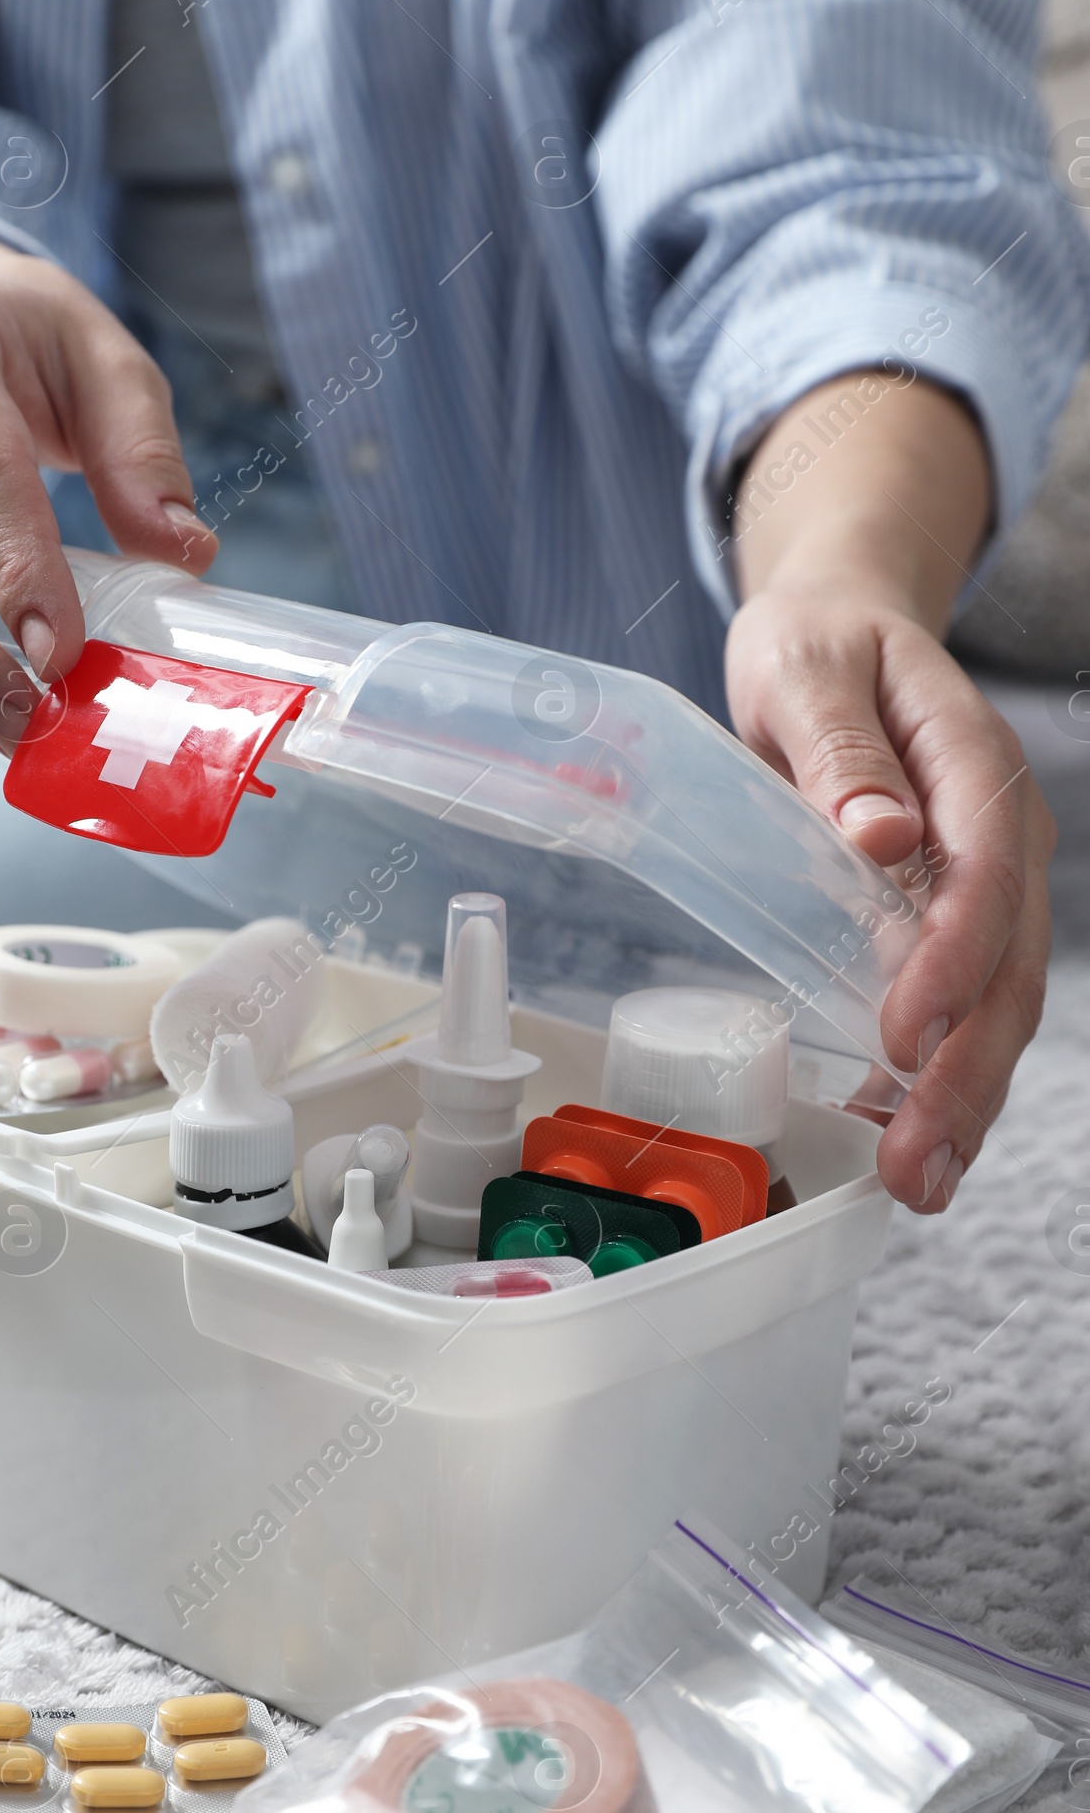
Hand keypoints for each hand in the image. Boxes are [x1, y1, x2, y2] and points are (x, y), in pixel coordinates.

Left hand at [730, 371, 1052, 1213]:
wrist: (841, 627)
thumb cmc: (814, 646)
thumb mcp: (803, 668)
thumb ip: (838, 747)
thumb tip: (879, 832)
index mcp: (971, 764)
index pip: (985, 873)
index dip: (951, 959)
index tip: (899, 1033)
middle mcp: (1003, 830)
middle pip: (1009, 963)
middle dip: (966, 1069)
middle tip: (914, 1161)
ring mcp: (993, 878)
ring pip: (1003, 1001)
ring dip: (967, 1097)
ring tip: (923, 1184)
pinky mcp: (961, 915)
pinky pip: (972, 1004)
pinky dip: (953, 1078)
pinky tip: (923, 1148)